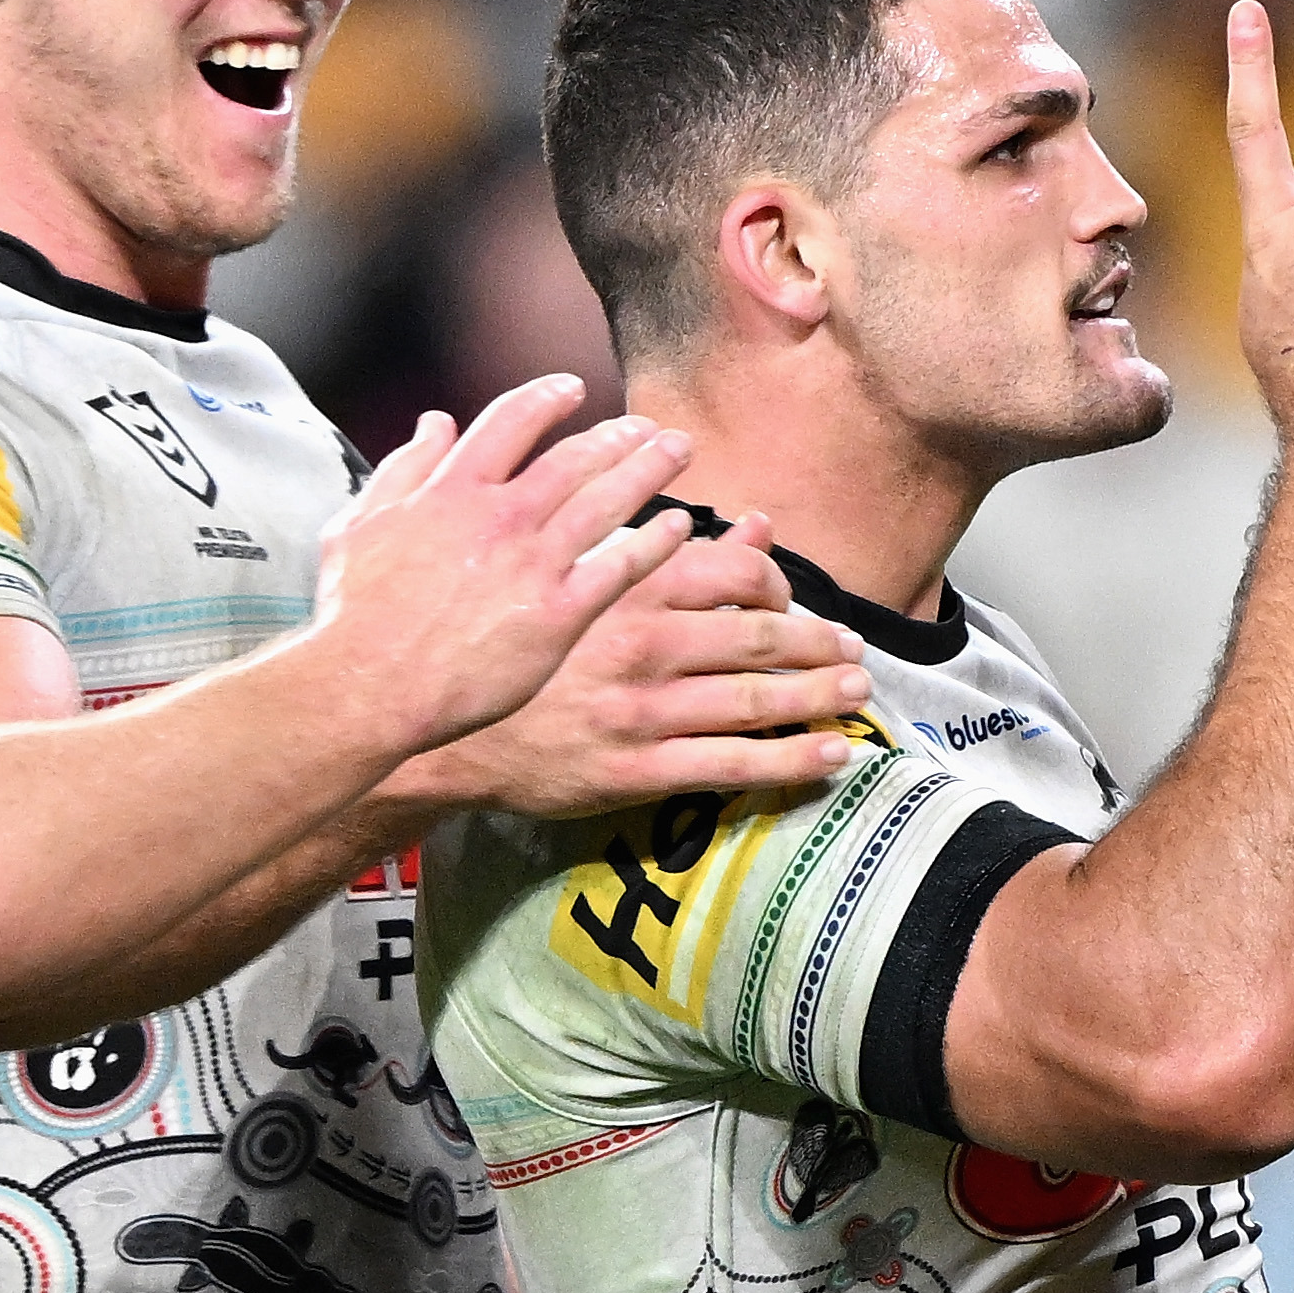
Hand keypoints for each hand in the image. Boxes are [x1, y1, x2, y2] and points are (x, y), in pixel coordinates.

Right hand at [312, 382, 694, 755]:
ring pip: (608, 500)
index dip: (547, 397)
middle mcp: (501, 516)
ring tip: (676, 453)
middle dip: (618, 435)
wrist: (369, 685)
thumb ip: (402, 468)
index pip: (511, 420)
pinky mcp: (558, 615)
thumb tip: (432, 423)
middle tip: (648, 428)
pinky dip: (654, 542)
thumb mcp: (359, 524)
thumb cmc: (354, 615)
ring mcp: (533, 564)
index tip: (572, 389)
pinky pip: (621, 567)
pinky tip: (678, 529)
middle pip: (576, 457)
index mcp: (452, 489)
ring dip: (649, 470)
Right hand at [402, 504, 868, 817]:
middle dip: (818, 645)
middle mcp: (645, 644)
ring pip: (756, 701)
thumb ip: (656, 541)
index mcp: (629, 588)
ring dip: (818, 698)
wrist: (438, 723)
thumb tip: (745, 522)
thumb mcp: (566, 569)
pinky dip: (789, 761)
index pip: (736, 575)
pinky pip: (729, 765)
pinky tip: (831, 758)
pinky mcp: (636, 770)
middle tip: (852, 652)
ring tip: (856, 695)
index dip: (780, 586)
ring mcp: (643, 711)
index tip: (790, 600)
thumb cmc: (500, 637)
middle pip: (760, 638)